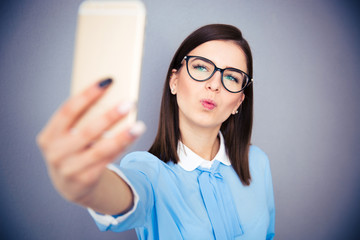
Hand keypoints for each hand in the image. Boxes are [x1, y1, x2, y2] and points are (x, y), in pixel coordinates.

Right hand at [36, 78, 144, 204]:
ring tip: (139, 125)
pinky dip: (121, 147)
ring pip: (101, 149)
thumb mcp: (68, 136)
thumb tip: (111, 96)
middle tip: (130, 102)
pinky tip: (133, 136)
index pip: (68, 111)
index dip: (88, 94)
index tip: (108, 80)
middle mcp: (56, 153)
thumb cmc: (72, 150)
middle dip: (110, 116)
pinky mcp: (85, 180)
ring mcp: (69, 169)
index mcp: (49, 136)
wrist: (69, 185)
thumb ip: (82, 120)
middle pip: (87, 131)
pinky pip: (108, 161)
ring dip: (122, 136)